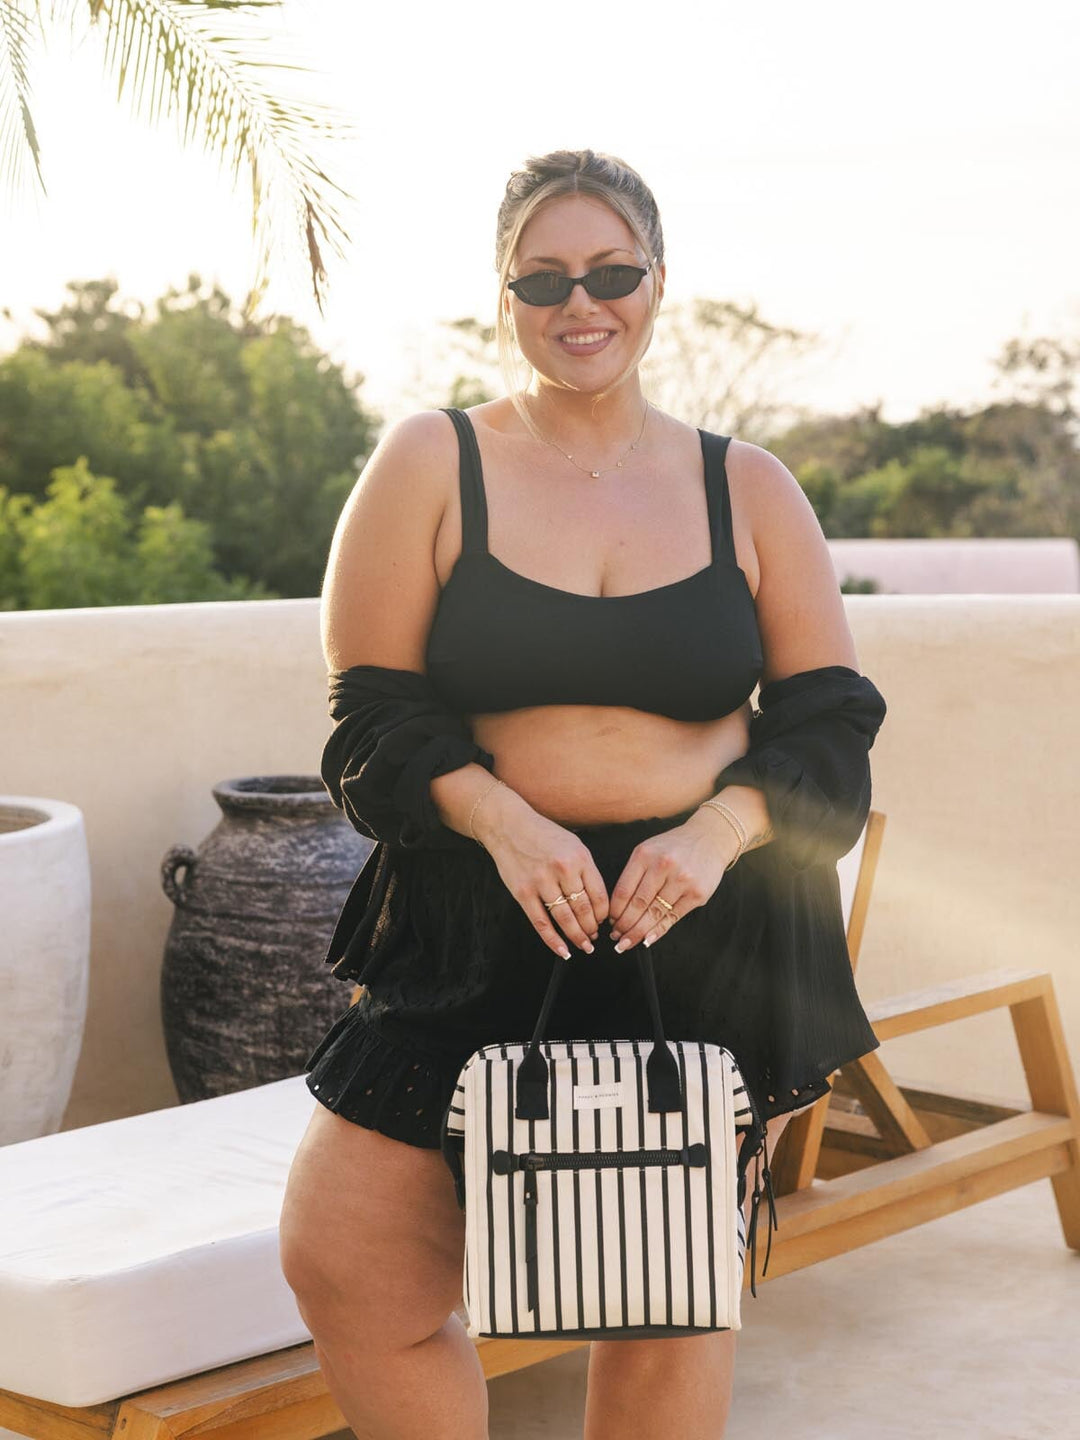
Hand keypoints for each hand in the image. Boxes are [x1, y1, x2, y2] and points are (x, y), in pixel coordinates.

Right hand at [475, 792, 608, 959]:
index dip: (603, 915)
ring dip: (577, 936)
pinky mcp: (523, 892)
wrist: (509, 826)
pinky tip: (563, 951)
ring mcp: (541, 881)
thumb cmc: (543, 835)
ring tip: (584, 945)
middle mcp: (563, 869)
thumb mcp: (573, 845)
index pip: (599, 895)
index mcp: (580, 857)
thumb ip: (586, 870)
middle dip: (592, 929)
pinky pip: (541, 922)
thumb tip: (597, 903)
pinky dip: (553, 940)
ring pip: (565, 918)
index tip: (603, 923)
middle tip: (594, 939)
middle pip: (584, 909)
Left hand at [607, 811, 739, 953]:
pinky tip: (647, 939)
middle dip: (624, 926)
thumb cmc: (673, 847)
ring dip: (638, 932)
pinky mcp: (697, 894)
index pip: (624, 890)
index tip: (610, 922)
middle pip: (638, 904)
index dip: (614, 911)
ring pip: (654, 914)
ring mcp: (682, 880)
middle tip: (616, 938)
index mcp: (644, 855)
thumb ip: (634, 875)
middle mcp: (663, 866)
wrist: (709, 839)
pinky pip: (673, 917)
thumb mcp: (648, 851)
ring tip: (627, 942)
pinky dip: (658, 931)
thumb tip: (618, 909)